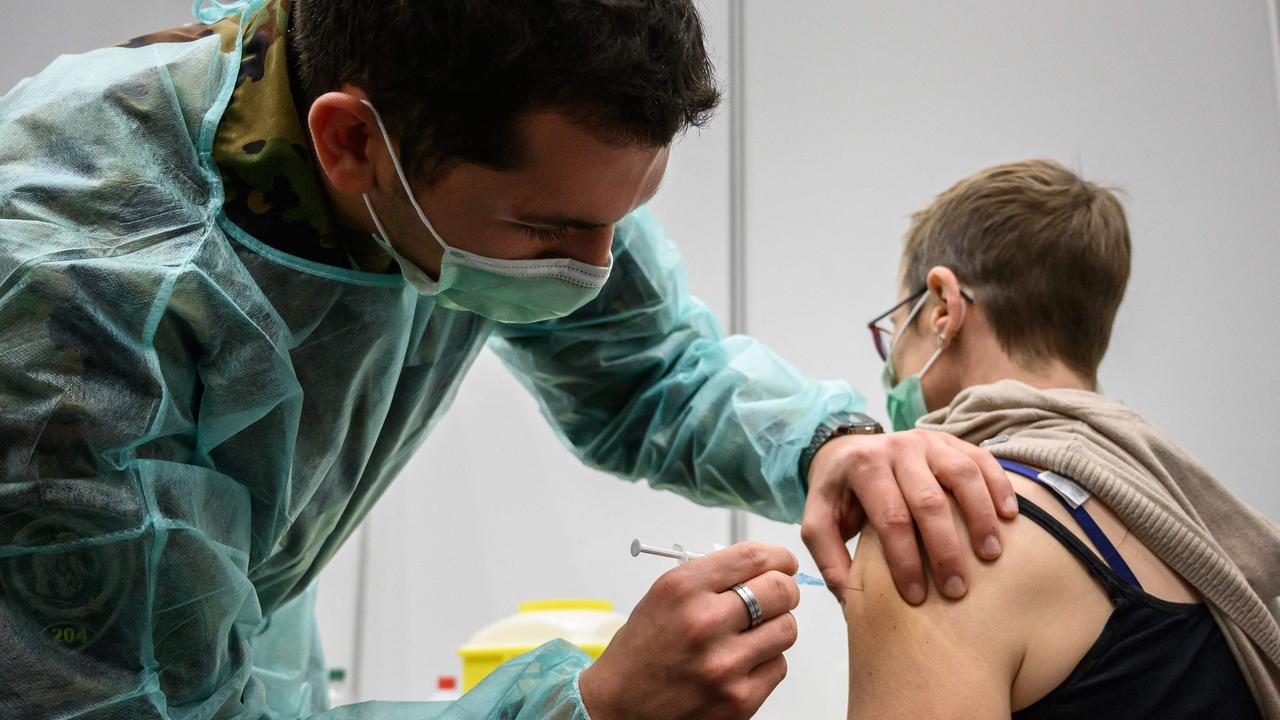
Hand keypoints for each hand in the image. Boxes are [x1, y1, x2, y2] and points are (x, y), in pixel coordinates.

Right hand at [579, 542, 800, 719]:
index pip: (753, 557)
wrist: (619, 706)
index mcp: (682, 589)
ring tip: (750, 634)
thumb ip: (711, 578)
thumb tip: (762, 566)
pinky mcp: (739, 699)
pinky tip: (741, 663)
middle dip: (783, 590)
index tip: (783, 563)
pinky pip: (779, 666)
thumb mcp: (663, 597)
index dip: (778, 557)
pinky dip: (766, 662)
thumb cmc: (642, 651)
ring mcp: (724, 664)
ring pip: (787, 629)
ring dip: (775, 628)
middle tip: (776, 596)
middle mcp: (704, 623)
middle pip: (781, 591)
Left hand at [800, 429, 1016, 604]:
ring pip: (962, 476)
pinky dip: (999, 486)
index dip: (905, 559)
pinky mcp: (951, 441)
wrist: (847, 449)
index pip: (890, 518)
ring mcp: (928, 441)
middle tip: (957, 589)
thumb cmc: (839, 495)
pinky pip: (982, 459)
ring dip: (979, 517)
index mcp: (863, 467)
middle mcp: (898, 448)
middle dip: (945, 549)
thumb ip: (829, 557)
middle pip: (929, 500)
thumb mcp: (819, 522)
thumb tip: (851, 599)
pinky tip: (1010, 517)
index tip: (917, 596)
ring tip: (990, 556)